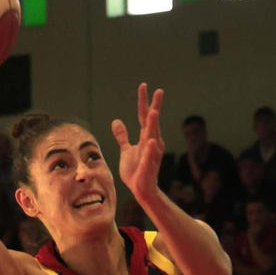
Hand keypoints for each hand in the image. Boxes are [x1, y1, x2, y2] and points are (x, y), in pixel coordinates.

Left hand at [111, 83, 165, 203]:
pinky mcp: (148, 166)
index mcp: (145, 137)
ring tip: (153, 112)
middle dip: (155, 107)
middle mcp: (151, 142)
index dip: (143, 101)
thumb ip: (122, 136)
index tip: (143, 86)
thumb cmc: (135, 169)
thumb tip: (116, 122)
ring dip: (153, 125)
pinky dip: (150, 149)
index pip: (144, 116)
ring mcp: (151, 154)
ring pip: (153, 136)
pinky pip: (149, 156)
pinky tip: (151, 141)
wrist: (140, 188)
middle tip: (159, 91)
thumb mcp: (126, 150)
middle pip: (152, 121)